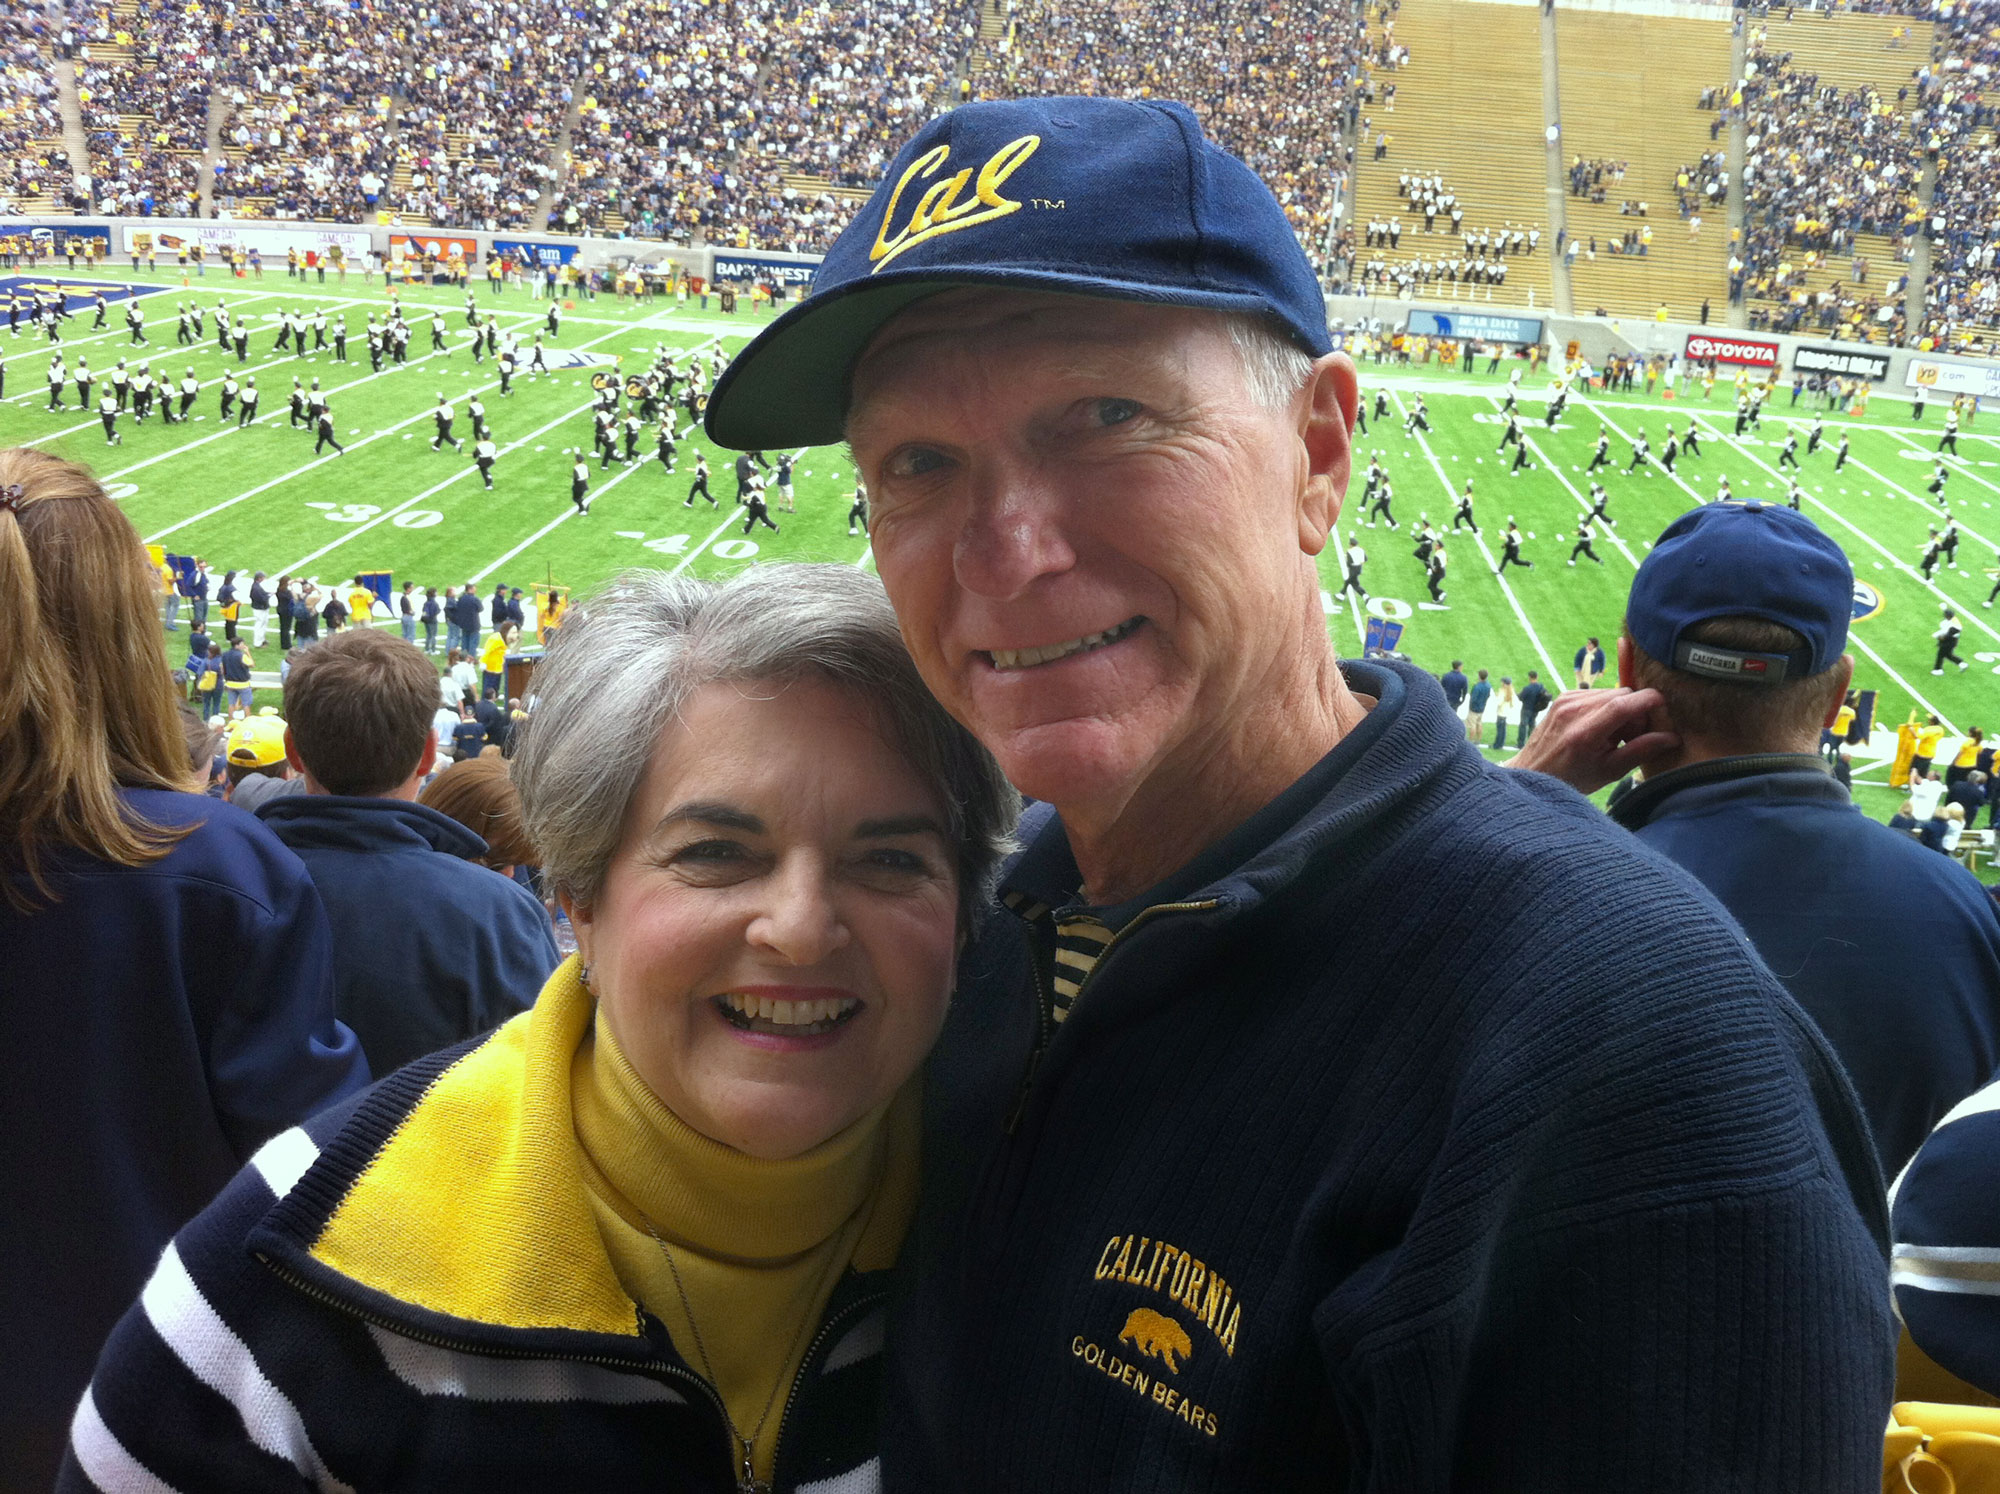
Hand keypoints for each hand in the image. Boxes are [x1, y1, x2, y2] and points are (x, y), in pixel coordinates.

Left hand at [1507, 687, 1679, 794]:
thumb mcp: (1611, 770)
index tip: (1664, 708)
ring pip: (1612, 692)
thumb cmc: (1573, 778)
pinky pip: (1597, 694)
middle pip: (1623, 695)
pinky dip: (1605, 707)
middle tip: (1630, 737)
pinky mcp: (1563, 696)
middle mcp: (1573, 709)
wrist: (1534, 774)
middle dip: (1636, 712)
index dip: (1650, 701)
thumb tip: (1673, 737)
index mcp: (1585, 731)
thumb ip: (1642, 750)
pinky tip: (1599, 728)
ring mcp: (1565, 700)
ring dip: (1621, 710)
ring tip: (1612, 736)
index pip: (1624, 703)